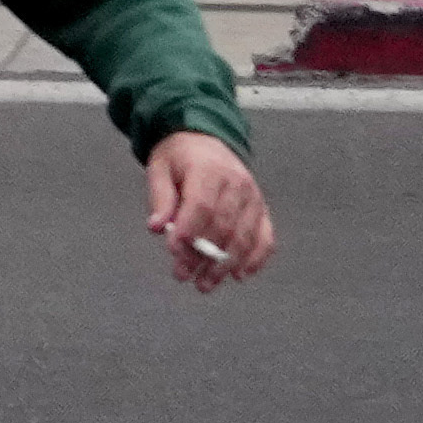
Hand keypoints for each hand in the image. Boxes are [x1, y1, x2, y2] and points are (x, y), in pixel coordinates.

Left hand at [144, 129, 275, 289]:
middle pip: (223, 225)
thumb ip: (160, 199)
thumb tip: (156, 228)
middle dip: (203, 255)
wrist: (205, 139)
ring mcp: (253, 197)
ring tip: (205, 284)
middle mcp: (237, 183)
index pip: (201, 204)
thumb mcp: (160, 169)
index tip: (173, 251)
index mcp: (208, 169)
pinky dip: (256, 259)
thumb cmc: (179, 158)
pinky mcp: (262, 209)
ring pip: (244, 237)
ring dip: (225, 265)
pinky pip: (265, 238)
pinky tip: (240, 275)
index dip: (188, 230)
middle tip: (183, 276)